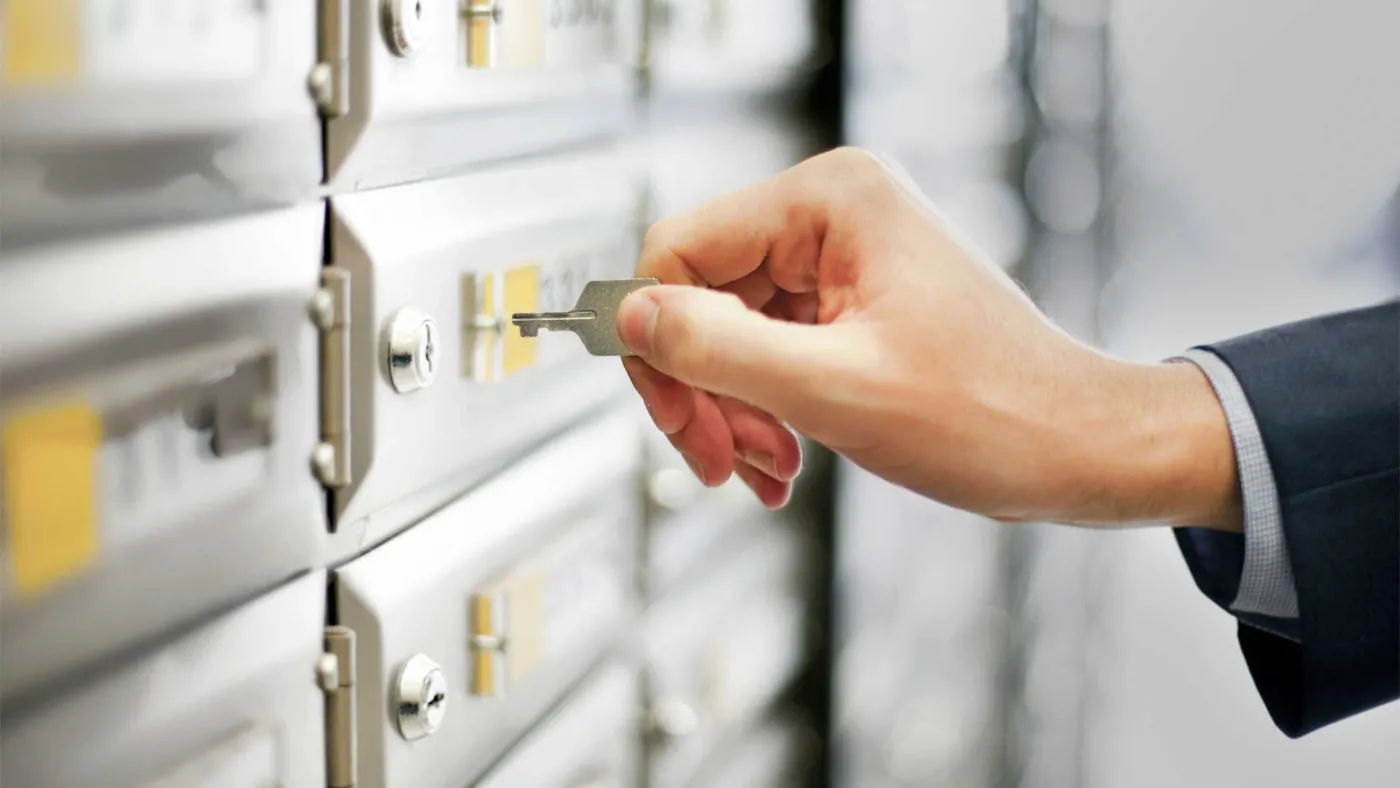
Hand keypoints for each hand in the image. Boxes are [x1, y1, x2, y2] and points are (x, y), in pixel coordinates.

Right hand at [617, 147, 1240, 530]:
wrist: (1079, 450)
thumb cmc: (993, 414)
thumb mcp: (833, 388)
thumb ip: (716, 348)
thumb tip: (627, 316)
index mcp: (832, 201)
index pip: (680, 251)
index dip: (658, 341)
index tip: (676, 418)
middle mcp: (833, 215)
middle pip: (699, 297)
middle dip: (703, 390)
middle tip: (719, 461)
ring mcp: (842, 260)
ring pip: (727, 334)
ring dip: (734, 412)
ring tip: (766, 469)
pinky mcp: (850, 304)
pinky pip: (768, 353)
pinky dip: (764, 413)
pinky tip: (783, 461)